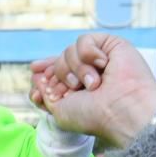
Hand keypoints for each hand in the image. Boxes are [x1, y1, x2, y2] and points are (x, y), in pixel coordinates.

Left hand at [30, 34, 155, 147]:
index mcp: (77, 89)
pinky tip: (103, 65)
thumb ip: (45, 93)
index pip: (53, 73)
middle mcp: (88, 74)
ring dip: (77, 69)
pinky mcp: (110, 45)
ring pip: (68, 51)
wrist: (121, 110)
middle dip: (60, 74)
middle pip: (58, 61)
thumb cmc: (93, 116)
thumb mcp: (59, 110)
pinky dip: (88, 53)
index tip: (34, 70)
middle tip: (73, 88)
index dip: (43, 71)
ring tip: (94, 84)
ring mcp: (98, 59)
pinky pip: (84, 40)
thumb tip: (35, 73)